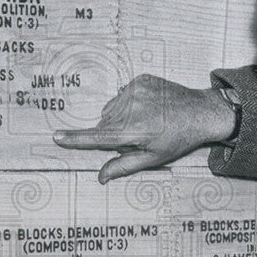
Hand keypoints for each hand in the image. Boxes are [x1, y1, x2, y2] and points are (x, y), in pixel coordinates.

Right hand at [53, 74, 236, 182]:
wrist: (200, 112)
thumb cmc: (178, 138)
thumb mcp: (153, 158)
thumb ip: (124, 166)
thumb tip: (101, 177)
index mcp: (135, 130)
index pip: (98, 137)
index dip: (75, 139)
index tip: (56, 137)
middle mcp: (132, 108)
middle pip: (104, 125)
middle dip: (113, 133)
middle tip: (138, 136)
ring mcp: (136, 90)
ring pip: (111, 110)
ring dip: (119, 118)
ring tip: (144, 121)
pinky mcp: (140, 80)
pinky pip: (121, 95)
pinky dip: (128, 103)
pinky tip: (147, 108)